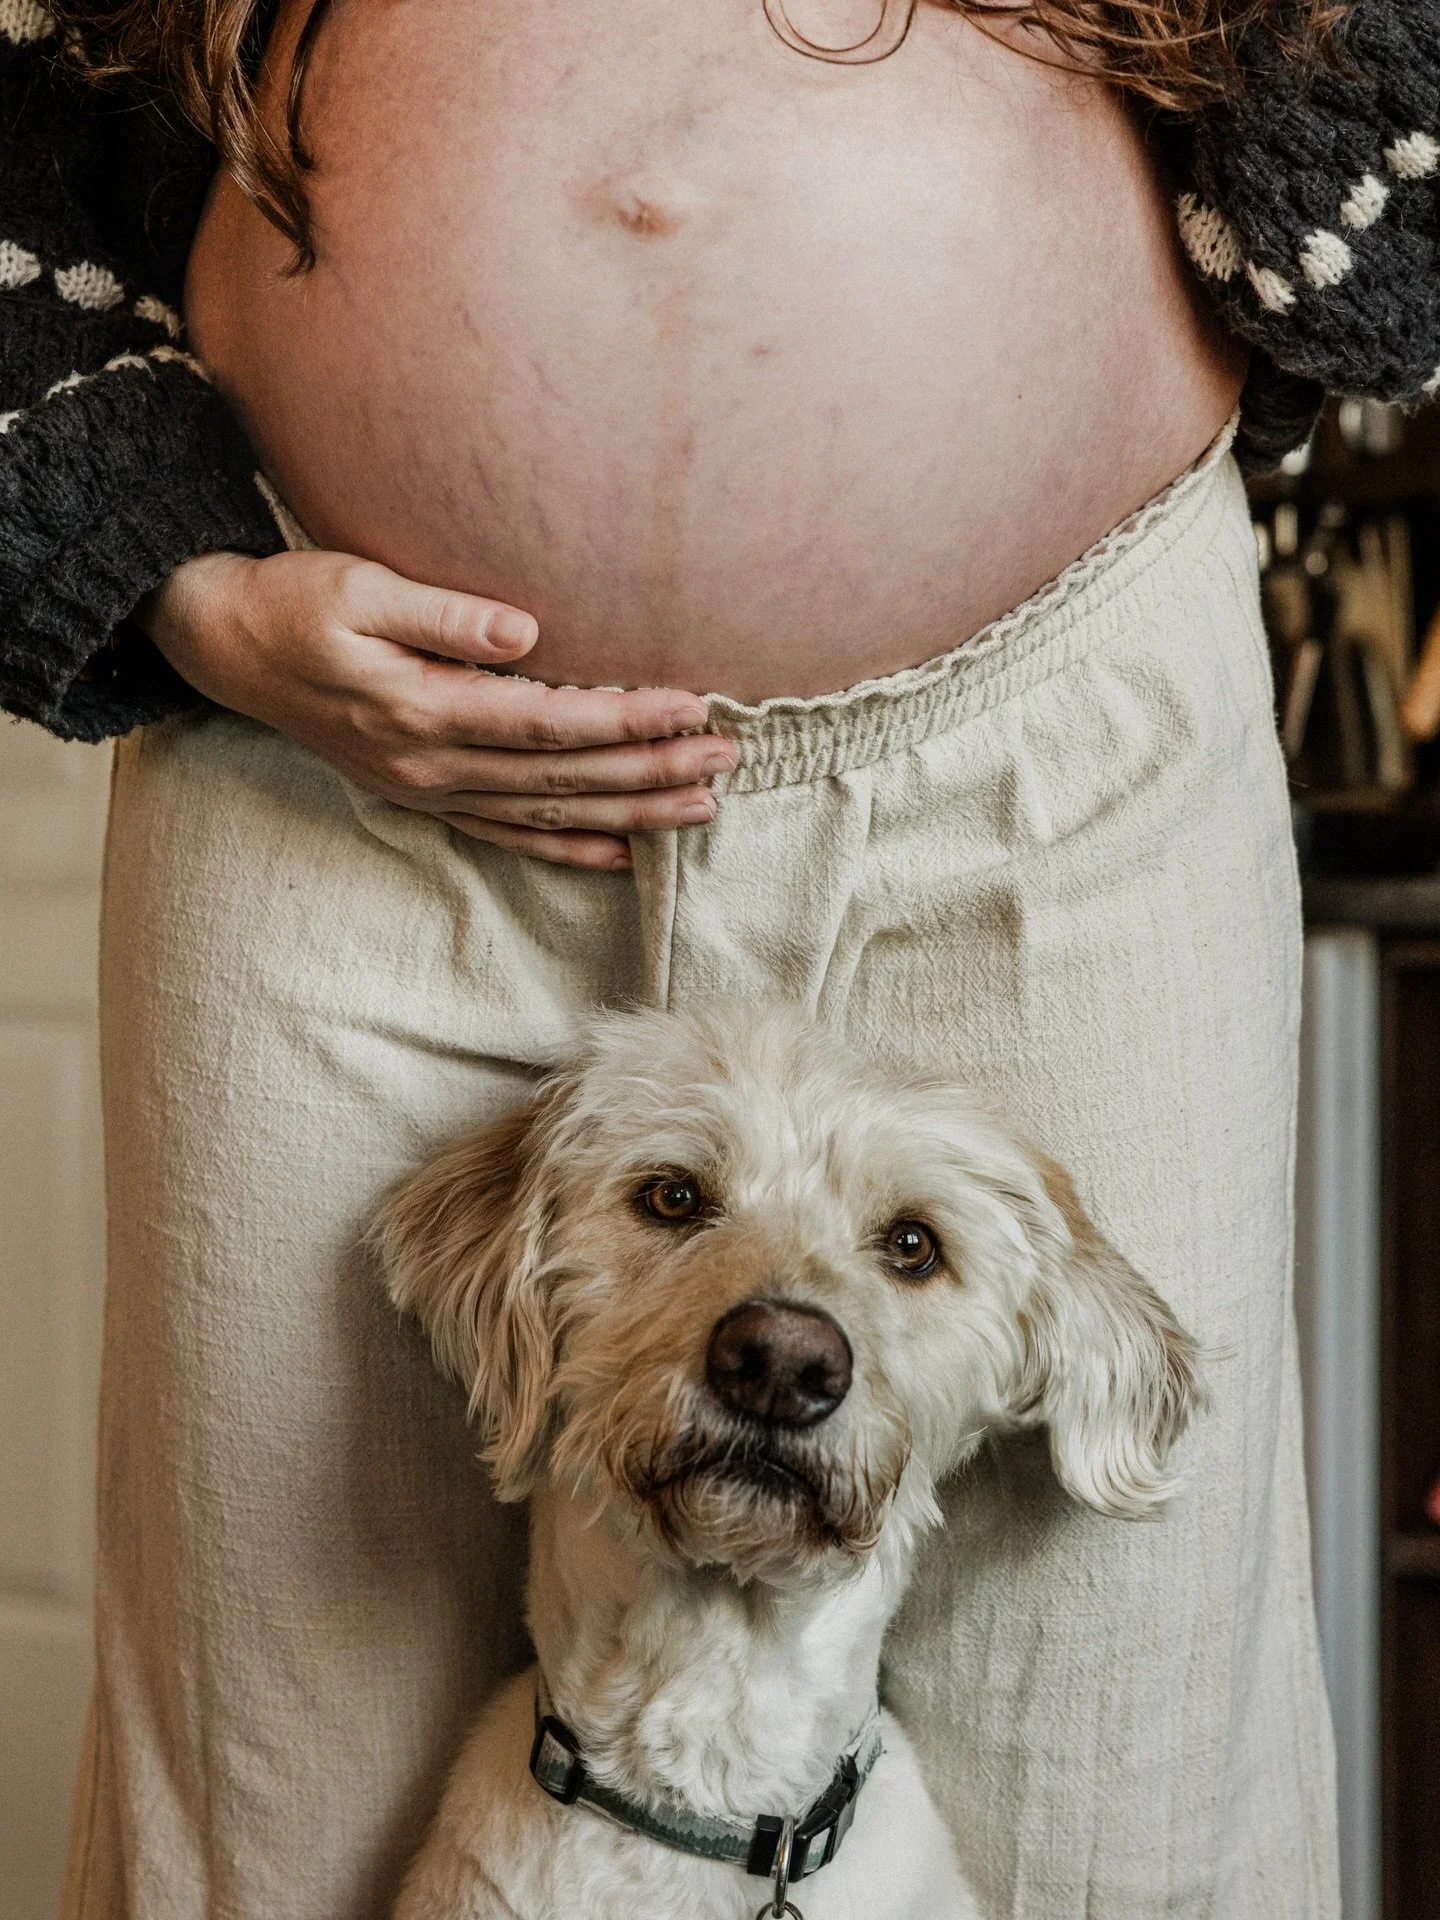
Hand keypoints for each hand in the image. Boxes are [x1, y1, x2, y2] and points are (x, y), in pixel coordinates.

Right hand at [143, 550, 736, 869]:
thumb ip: (441, 613)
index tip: (691, 707)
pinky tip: (619, 855)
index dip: (624, 719)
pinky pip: (508, 834)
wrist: (229, 648)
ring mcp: (429, 788)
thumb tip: (525, 631)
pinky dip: (566, 847)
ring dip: (629, 812)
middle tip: (726, 760)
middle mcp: (432, 763)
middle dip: (650, 770)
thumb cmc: (295, 603)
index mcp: (423, 707)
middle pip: (563, 776)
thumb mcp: (355, 585)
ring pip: (548, 812)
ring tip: (702, 807)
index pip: (548, 722)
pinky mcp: (426, 795)